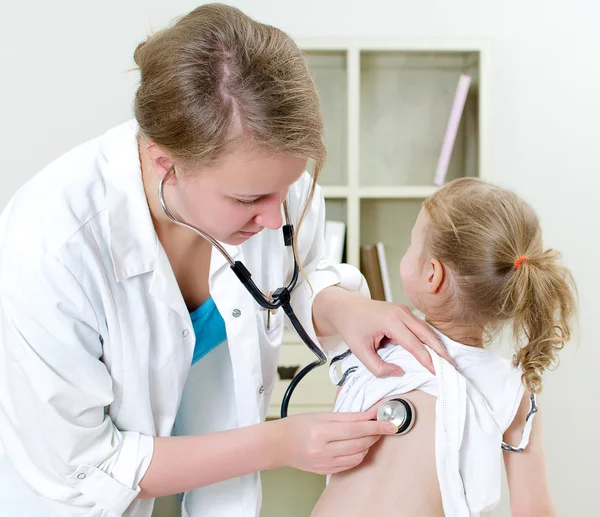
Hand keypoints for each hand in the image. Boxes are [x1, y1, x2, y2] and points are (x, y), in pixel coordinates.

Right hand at [272, 409, 396, 474]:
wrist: (278, 444)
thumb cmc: (297, 426)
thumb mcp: (321, 415)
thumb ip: (348, 416)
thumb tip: (369, 414)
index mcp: (321, 432)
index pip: (356, 428)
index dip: (376, 425)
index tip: (390, 424)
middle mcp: (322, 450)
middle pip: (359, 443)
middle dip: (375, 434)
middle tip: (383, 426)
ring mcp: (324, 463)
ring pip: (358, 456)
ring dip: (369, 445)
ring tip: (370, 435)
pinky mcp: (325, 471)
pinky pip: (350, 465)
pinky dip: (359, 455)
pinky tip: (359, 446)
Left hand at [315, 288, 451, 375]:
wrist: (345, 307)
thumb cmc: (351, 327)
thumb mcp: (360, 352)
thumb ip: (378, 367)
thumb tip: (400, 372)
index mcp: (390, 321)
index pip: (414, 344)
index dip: (427, 359)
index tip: (437, 372)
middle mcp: (401, 313)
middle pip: (427, 333)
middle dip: (441, 351)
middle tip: (452, 367)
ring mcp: (404, 310)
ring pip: (426, 329)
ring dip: (437, 345)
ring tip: (447, 361)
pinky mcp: (404, 312)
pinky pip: (420, 326)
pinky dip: (429, 338)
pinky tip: (435, 350)